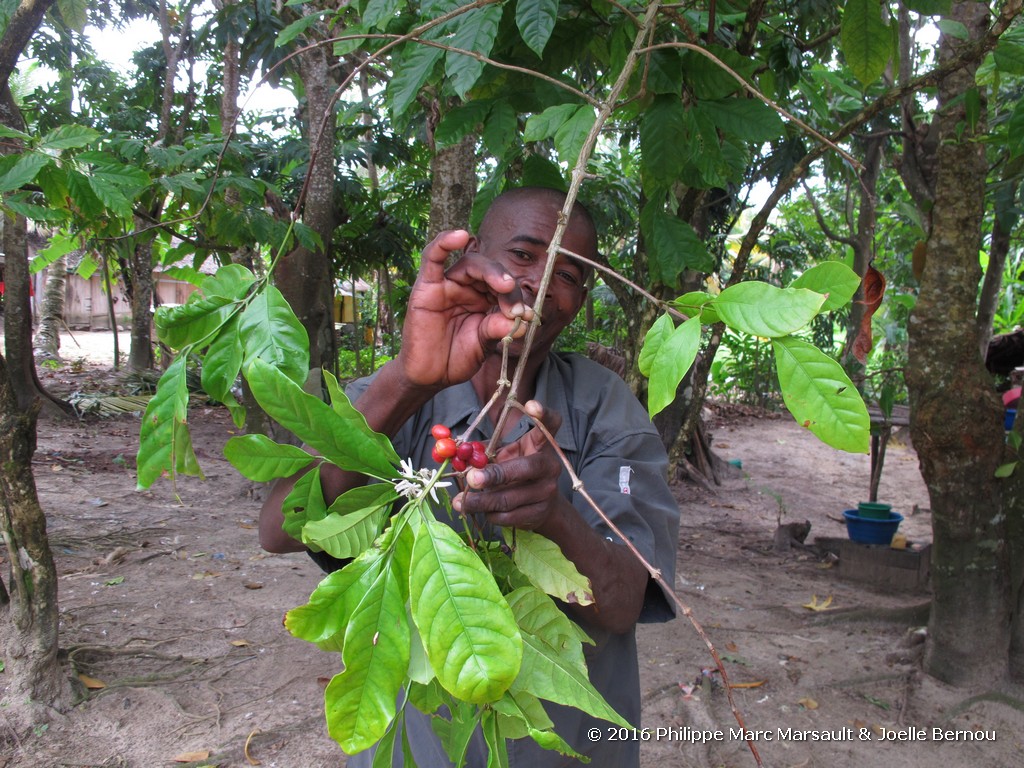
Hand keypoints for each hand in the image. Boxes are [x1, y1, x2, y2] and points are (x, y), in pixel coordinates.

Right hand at [396, 230, 532, 388]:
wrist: (430, 377)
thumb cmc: (456, 358)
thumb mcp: (484, 344)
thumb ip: (498, 329)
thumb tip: (524, 322)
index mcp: (483, 299)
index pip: (502, 287)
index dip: (515, 297)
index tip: (524, 316)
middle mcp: (466, 288)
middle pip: (489, 271)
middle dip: (506, 284)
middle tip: (515, 304)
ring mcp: (446, 285)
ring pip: (469, 264)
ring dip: (490, 271)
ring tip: (504, 284)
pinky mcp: (426, 287)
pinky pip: (433, 258)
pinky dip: (445, 243)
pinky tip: (460, 235)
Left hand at [452, 401, 564, 531]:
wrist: (543, 507)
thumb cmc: (517, 473)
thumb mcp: (506, 455)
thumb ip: (486, 451)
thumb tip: (454, 451)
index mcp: (542, 445)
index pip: (551, 424)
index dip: (543, 414)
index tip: (530, 405)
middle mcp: (550, 466)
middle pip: (526, 468)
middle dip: (496, 475)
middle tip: (471, 478)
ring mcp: (547, 492)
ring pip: (510, 499)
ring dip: (481, 501)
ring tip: (460, 502)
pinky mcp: (538, 513)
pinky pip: (508, 516)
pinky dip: (489, 514)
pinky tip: (479, 511)